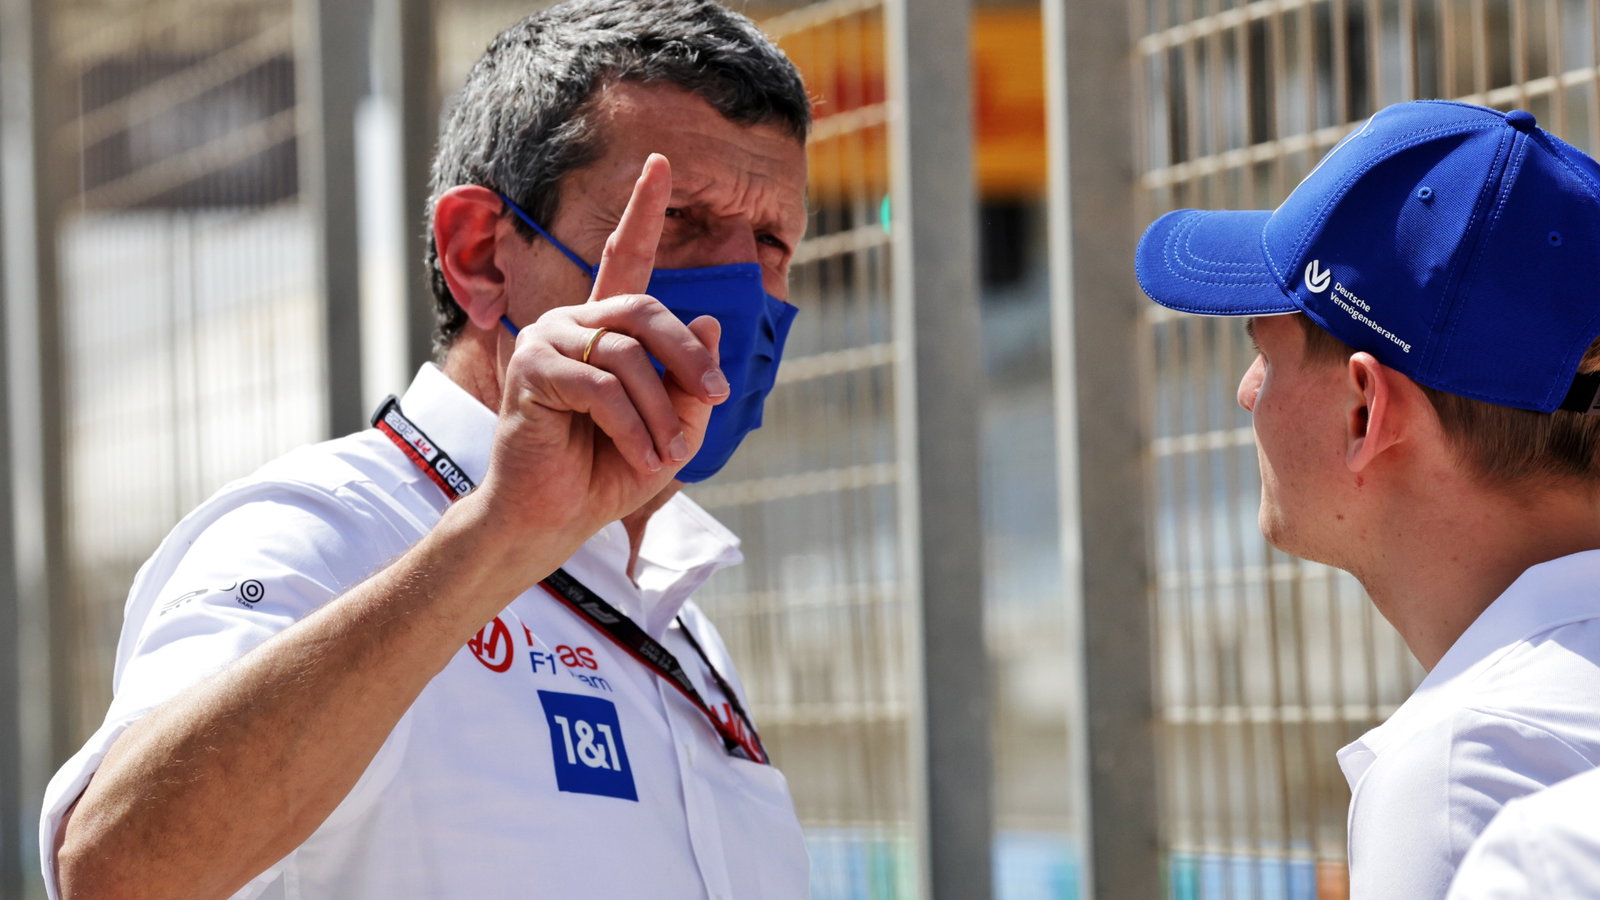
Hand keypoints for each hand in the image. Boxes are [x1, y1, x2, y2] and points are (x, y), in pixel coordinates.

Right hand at [477, 154, 727, 551]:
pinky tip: (642, 458)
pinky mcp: (533, 370)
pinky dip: (632, 427)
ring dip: (660, 412)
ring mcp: (548, 340)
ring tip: (664, 454)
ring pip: (629, 356)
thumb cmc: (608, 472)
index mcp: (606, 329)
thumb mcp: (673, 429)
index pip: (624, 258)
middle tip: (718, 396)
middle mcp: (573, 322)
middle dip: (690, 355)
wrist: (553, 519)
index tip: (662, 164)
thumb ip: (692, 381)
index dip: (642, 210)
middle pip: (647, 310)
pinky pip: (603, 387)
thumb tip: (707, 318)